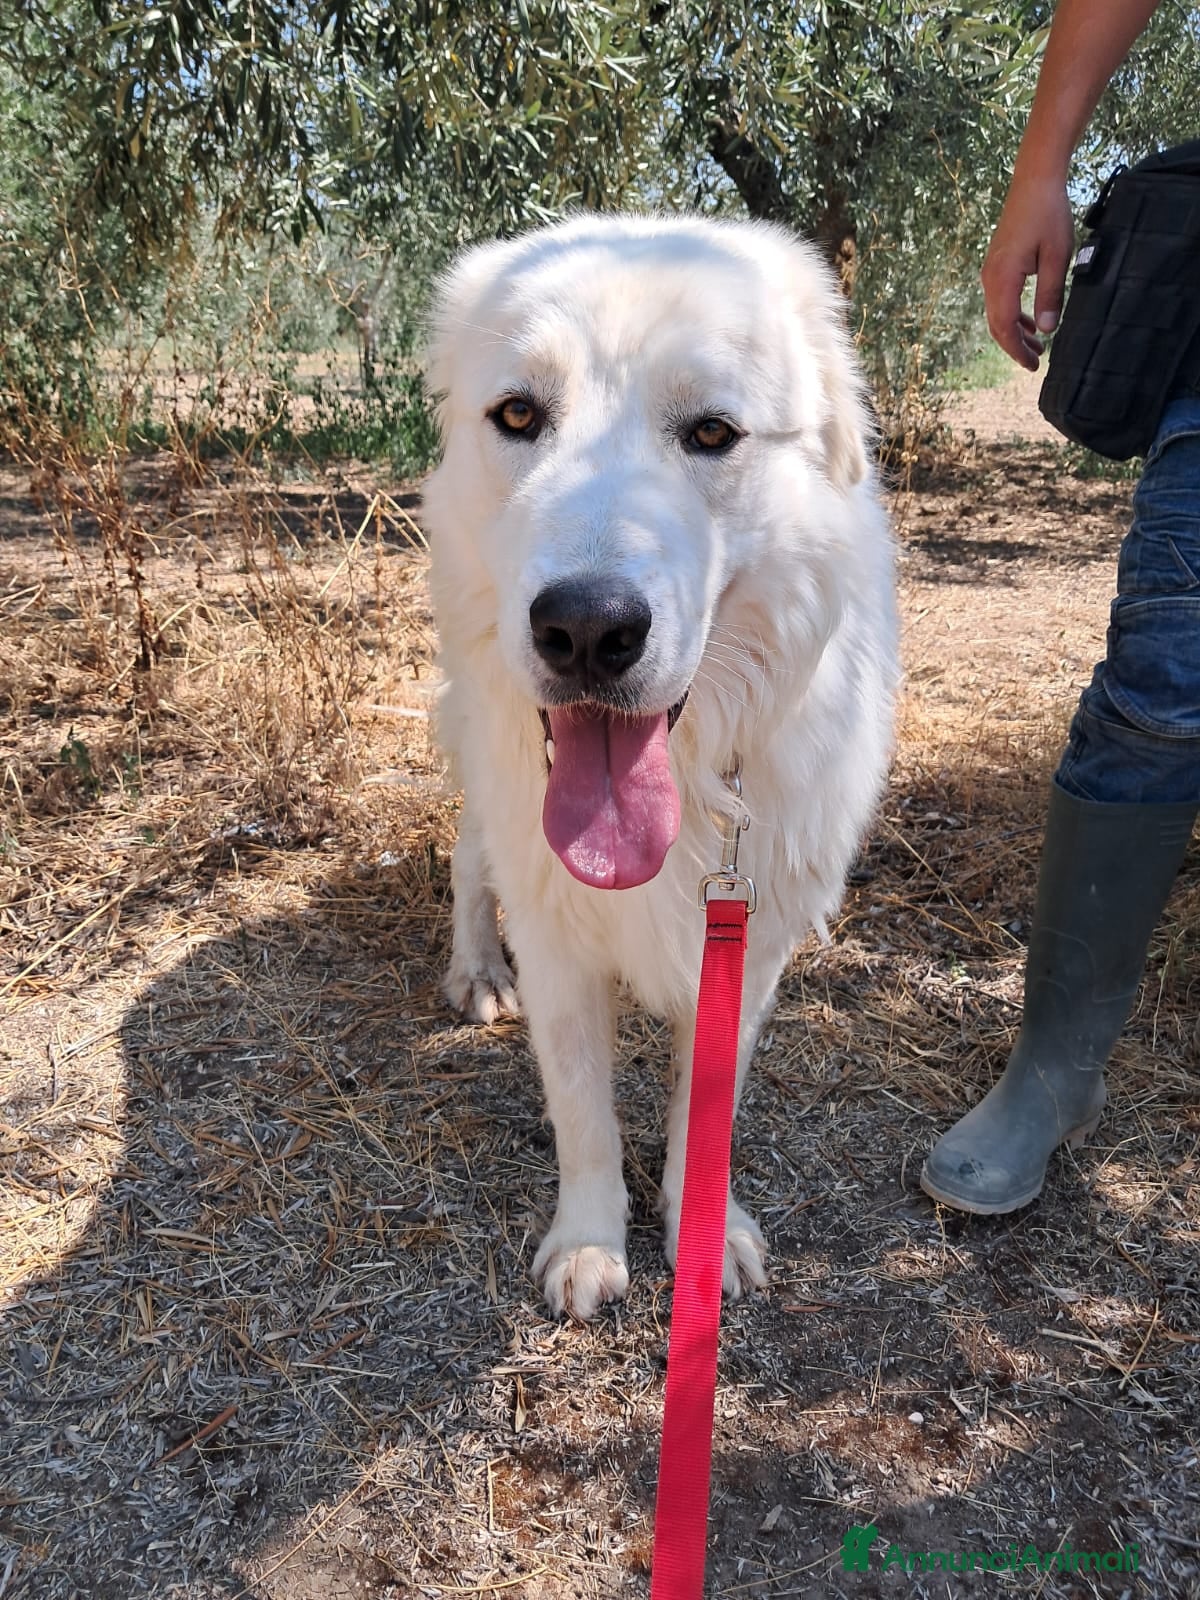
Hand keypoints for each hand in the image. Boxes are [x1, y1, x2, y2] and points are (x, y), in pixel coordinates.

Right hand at [981, 176, 1074, 369]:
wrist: (1034, 181)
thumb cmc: (1048, 215)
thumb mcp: (1056, 257)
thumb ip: (1050, 295)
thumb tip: (1048, 330)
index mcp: (1002, 278)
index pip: (1004, 327)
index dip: (1017, 350)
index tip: (1033, 366)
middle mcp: (990, 278)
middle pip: (997, 325)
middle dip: (1015, 346)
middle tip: (1036, 362)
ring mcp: (991, 271)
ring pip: (998, 313)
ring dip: (1016, 331)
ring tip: (1038, 345)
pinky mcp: (997, 264)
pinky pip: (1001, 299)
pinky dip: (1014, 315)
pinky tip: (1032, 321)